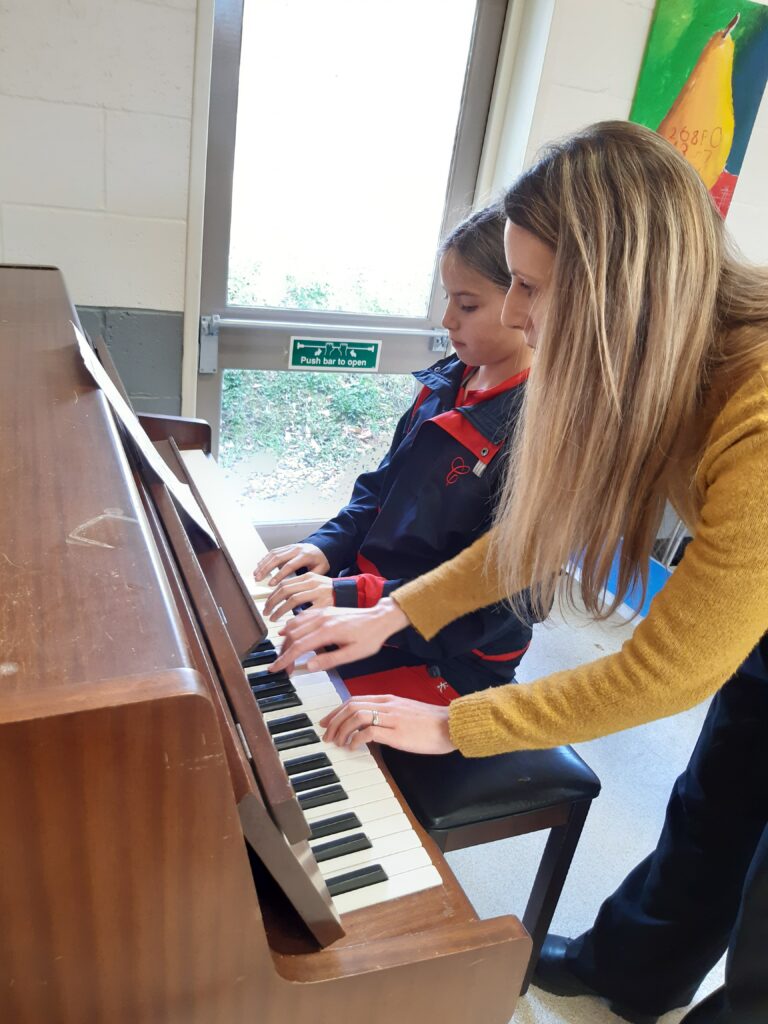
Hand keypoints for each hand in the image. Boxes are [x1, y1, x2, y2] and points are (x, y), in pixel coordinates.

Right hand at [253, 542, 329, 584]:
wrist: (325, 547)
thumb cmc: (322, 561)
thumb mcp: (321, 570)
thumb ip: (309, 578)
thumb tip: (297, 591)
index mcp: (305, 556)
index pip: (289, 565)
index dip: (279, 575)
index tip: (271, 584)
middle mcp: (296, 549)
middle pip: (277, 558)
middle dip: (266, 569)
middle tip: (258, 579)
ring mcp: (291, 547)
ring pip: (273, 554)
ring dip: (263, 564)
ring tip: (256, 574)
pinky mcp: (287, 546)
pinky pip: (274, 551)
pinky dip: (265, 558)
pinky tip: (259, 566)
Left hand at [262, 571, 333, 619]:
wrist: (356, 593)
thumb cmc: (334, 593)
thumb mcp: (317, 585)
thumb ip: (301, 590)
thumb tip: (283, 601)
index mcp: (309, 577)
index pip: (284, 583)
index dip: (272, 595)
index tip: (267, 605)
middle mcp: (313, 582)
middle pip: (285, 589)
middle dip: (272, 602)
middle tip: (266, 613)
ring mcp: (319, 592)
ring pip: (292, 599)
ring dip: (279, 610)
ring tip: (273, 619)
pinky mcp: (326, 604)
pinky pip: (306, 611)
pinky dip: (295, 619)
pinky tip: (289, 626)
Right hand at [270, 597, 408, 672]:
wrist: (381, 618)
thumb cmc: (370, 637)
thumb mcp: (354, 654)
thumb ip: (330, 660)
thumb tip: (309, 666)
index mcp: (328, 631)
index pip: (299, 646)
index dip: (285, 659)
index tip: (276, 669)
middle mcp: (322, 619)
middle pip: (293, 636)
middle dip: (284, 653)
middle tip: (282, 668)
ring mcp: (322, 613)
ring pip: (294, 625)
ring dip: (286, 640)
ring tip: (284, 655)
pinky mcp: (324, 610)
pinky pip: (302, 617)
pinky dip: (292, 627)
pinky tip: (288, 633)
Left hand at [318, 695, 455, 753]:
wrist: (451, 725)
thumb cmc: (431, 722)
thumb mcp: (405, 713)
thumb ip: (388, 715)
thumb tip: (370, 726)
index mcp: (388, 699)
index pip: (354, 700)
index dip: (336, 711)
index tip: (327, 722)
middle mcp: (387, 705)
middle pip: (351, 707)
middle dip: (334, 721)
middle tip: (327, 735)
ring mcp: (392, 718)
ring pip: (356, 716)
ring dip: (342, 730)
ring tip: (338, 743)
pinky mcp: (397, 733)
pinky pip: (369, 732)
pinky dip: (356, 740)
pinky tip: (353, 748)